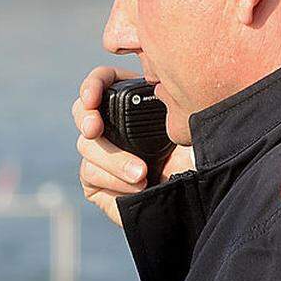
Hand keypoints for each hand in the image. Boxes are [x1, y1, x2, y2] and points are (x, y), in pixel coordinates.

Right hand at [72, 67, 195, 226]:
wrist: (198, 199)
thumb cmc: (197, 159)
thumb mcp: (188, 127)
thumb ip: (171, 104)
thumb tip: (159, 86)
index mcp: (134, 101)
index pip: (103, 81)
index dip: (93, 84)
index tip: (93, 97)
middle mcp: (113, 125)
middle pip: (82, 110)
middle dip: (85, 116)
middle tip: (94, 129)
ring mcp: (101, 153)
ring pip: (86, 145)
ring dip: (113, 160)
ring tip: (141, 174)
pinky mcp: (96, 181)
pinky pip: (90, 173)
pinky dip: (113, 179)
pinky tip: (136, 187)